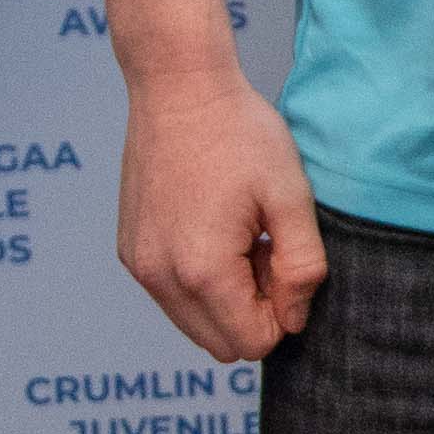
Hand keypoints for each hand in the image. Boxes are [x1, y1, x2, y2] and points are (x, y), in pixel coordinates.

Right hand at [119, 61, 327, 364]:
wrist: (179, 87)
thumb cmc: (240, 134)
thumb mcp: (291, 197)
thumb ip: (302, 268)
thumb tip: (293, 320)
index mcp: (202, 270)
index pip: (252, 344)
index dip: (281, 313)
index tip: (282, 260)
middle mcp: (160, 278)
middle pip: (221, 345)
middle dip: (253, 311)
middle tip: (264, 249)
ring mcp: (139, 265)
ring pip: (195, 324)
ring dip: (226, 298)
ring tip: (240, 237)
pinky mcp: (130, 251)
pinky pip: (172, 297)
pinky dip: (199, 280)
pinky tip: (214, 228)